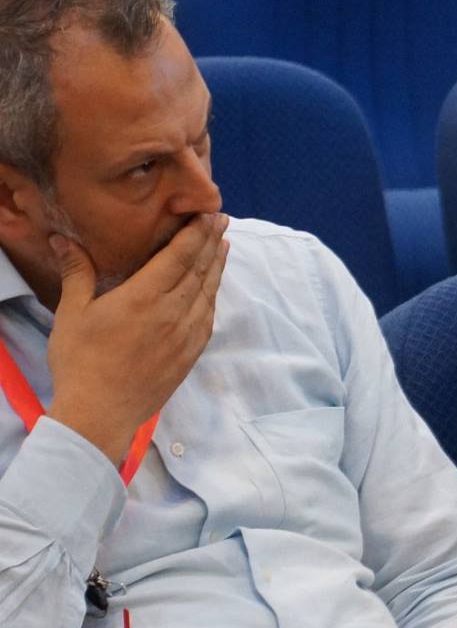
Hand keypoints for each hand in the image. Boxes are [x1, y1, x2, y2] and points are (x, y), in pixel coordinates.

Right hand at [44, 214, 227, 466]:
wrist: (101, 413)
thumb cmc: (81, 361)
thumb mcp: (73, 313)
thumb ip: (77, 273)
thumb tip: (62, 240)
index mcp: (146, 296)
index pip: (181, 255)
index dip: (198, 232)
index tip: (210, 214)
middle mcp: (173, 312)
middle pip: (200, 269)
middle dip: (212, 242)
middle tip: (222, 221)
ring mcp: (186, 334)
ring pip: (208, 291)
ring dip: (216, 266)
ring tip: (222, 246)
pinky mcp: (190, 353)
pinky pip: (208, 316)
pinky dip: (212, 295)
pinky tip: (211, 288)